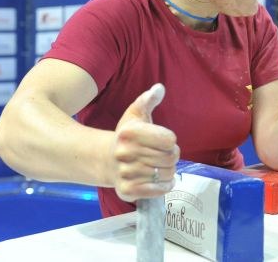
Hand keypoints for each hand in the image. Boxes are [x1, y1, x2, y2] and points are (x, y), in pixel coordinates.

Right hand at [112, 83, 179, 201]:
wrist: (106, 160)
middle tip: (162, 155)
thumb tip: (159, 88)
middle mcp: (125, 153)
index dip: (170, 141)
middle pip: (170, 158)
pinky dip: (164, 186)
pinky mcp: (127, 190)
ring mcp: (125, 173)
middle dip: (171, 157)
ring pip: (166, 175)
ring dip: (168, 172)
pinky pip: (157, 190)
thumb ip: (148, 100)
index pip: (169, 140)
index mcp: (129, 133)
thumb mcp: (136, 114)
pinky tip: (160, 180)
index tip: (162, 141)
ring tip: (158, 167)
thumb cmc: (128, 136)